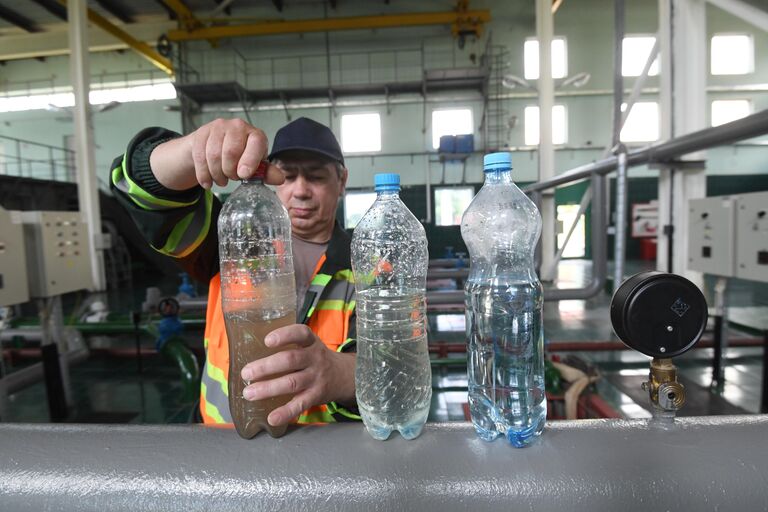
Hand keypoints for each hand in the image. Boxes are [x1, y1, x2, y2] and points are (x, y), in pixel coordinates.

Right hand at [150, 118, 283, 190]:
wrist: (213, 148)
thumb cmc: (239, 157)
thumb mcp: (255, 165)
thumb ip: (266, 172)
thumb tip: (280, 178)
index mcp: (255, 134)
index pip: (255, 143)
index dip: (250, 160)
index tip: (244, 175)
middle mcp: (237, 126)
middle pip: (231, 151)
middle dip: (230, 171)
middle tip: (232, 178)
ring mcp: (218, 127)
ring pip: (214, 155)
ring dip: (217, 174)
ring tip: (221, 180)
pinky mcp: (201, 133)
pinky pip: (200, 157)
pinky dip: (204, 174)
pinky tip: (208, 182)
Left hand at [240, 324, 355, 426]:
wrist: (344, 376)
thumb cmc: (315, 358)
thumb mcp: (308, 346)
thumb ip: (287, 346)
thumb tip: (248, 352)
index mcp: (310, 342)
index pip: (300, 333)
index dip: (284, 335)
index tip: (267, 340)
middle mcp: (315, 358)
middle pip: (291, 360)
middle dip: (266, 366)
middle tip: (246, 373)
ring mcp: (316, 378)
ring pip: (292, 382)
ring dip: (269, 388)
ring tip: (249, 393)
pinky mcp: (316, 396)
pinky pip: (300, 405)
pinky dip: (286, 412)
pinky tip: (272, 417)